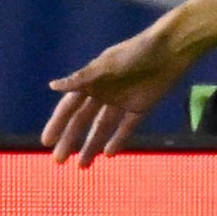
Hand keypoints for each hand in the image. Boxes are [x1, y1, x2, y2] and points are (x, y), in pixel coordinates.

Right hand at [45, 21, 195, 165]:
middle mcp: (104, 93)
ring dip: (92, 145)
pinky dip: (118, 139)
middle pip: (83, 121)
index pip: (69, 107)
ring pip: (102, 128)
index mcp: (91, 82)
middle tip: (58, 160)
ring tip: (81, 165)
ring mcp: (122, 101)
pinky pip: (127, 126)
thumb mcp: (107, 65)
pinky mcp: (140, 107)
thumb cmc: (136, 52)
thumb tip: (52, 86)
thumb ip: (82, 78)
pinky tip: (109, 154)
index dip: (57, 124)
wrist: (170, 50)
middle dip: (70, 140)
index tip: (46, 142)